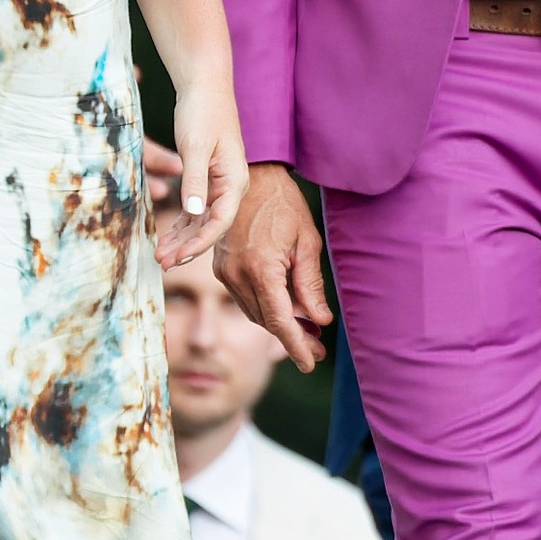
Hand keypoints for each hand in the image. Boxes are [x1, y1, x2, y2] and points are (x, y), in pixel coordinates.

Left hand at [153, 87, 247, 266]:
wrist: (204, 85)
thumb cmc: (202, 111)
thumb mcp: (196, 146)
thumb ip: (195, 181)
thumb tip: (192, 214)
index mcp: (234, 181)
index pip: (220, 222)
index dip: (199, 243)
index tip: (178, 257)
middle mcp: (230, 186)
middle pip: (210, 226)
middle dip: (187, 247)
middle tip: (162, 263)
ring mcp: (219, 184)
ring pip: (201, 220)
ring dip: (182, 239)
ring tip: (160, 256)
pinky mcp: (206, 178)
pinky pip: (196, 209)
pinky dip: (182, 224)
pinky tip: (167, 238)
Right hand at [215, 161, 331, 371]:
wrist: (251, 176)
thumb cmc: (283, 204)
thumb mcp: (307, 242)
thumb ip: (310, 284)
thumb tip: (320, 320)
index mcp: (261, 268)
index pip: (280, 320)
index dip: (296, 345)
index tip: (310, 363)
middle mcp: (237, 274)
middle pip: (266, 321)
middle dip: (293, 338)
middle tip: (317, 349)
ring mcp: (224, 271)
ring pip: (254, 312)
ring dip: (279, 325)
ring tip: (309, 332)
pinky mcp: (220, 267)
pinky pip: (244, 298)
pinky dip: (265, 308)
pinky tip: (286, 309)